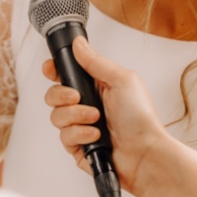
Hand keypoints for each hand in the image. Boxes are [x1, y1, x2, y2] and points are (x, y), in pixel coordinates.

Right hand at [41, 35, 167, 196]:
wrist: (144, 152)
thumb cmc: (140, 117)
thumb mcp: (122, 80)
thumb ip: (96, 62)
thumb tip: (78, 44)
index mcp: (95, 87)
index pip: (65, 75)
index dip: (54, 71)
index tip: (51, 70)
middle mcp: (85, 105)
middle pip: (53, 95)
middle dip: (61, 95)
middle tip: (77, 97)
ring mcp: (80, 126)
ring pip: (56, 116)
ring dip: (75, 116)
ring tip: (95, 119)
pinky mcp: (77, 146)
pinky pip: (63, 137)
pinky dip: (80, 134)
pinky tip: (95, 136)